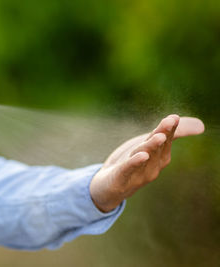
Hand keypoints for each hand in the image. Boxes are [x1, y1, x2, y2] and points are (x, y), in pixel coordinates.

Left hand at [90, 114, 204, 211]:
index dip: (169, 129)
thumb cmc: (132, 163)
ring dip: (151, 146)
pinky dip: (134, 162)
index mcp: (159, 158)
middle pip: (156, 147)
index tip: (174, 117)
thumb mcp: (148, 145)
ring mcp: (137, 175)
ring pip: (144, 158)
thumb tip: (201, 125)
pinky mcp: (120, 179)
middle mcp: (151, 167)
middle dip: (162, 133)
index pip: (165, 141)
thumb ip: (170, 134)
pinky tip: (141, 155)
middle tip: (170, 121)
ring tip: (158, 136)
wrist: (108, 188)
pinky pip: (128, 170)